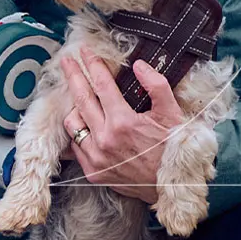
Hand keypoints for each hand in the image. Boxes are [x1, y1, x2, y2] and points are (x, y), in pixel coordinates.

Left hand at [60, 52, 183, 202]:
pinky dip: (77, 133)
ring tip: (78, 96)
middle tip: (66, 61)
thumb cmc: (174, 149)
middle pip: (80, 99)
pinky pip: (75, 146)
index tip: (85, 52)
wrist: (172, 187)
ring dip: (74, 106)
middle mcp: (105, 139)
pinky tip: (80, 123)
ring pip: (72, 123)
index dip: (92, 65)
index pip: (101, 85)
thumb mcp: (172, 114)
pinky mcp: (93, 172)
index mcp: (123, 122)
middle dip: (72, 76)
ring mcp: (96, 157)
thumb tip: (139, 65)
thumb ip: (156, 86)